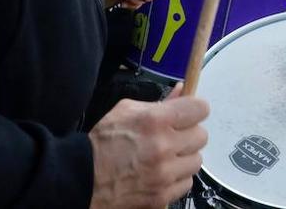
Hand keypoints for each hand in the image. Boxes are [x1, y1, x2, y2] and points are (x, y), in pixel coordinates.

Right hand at [87, 90, 208, 208]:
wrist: (84, 178)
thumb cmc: (103, 141)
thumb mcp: (127, 110)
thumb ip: (160, 101)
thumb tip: (183, 90)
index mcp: (155, 120)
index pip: (199, 109)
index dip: (194, 109)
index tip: (188, 113)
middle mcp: (164, 146)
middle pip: (201, 135)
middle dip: (188, 134)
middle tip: (172, 136)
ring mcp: (164, 174)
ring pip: (196, 160)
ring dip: (184, 157)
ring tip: (165, 157)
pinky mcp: (163, 195)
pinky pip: (187, 182)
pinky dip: (177, 177)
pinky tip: (161, 173)